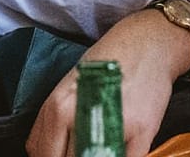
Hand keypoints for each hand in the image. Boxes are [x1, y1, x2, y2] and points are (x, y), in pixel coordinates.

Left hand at [25, 8, 189, 156]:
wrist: (147, 43)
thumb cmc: (106, 62)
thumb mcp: (68, 86)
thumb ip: (52, 121)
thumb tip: (42, 150)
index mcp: (58, 107)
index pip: (43, 153)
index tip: (60, 154)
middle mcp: (81, 117)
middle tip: (84, 147)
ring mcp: (113, 126)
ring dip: (96, 155)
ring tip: (99, 146)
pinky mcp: (142, 133)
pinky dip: (121, 156)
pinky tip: (119, 147)